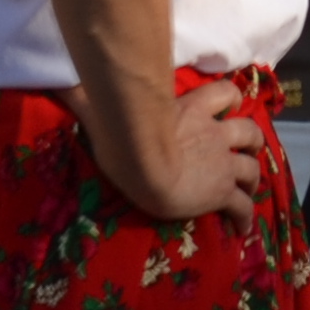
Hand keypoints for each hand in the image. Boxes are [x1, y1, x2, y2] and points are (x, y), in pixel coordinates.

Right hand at [74, 78, 265, 222]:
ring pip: (252, 167)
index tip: (229, 107)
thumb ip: (84, 96)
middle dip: (252, 140)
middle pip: (248, 131)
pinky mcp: (222, 192)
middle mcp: (214, 133)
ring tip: (250, 188)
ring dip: (253, 177)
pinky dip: (245, 217)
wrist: (144, 166)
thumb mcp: (104, 109)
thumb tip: (56, 81)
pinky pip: (242, 206)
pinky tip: (242, 228)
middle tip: (247, 151)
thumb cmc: (122, 136)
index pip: (224, 94)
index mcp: (191, 109)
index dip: (230, 99)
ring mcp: (221, 163)